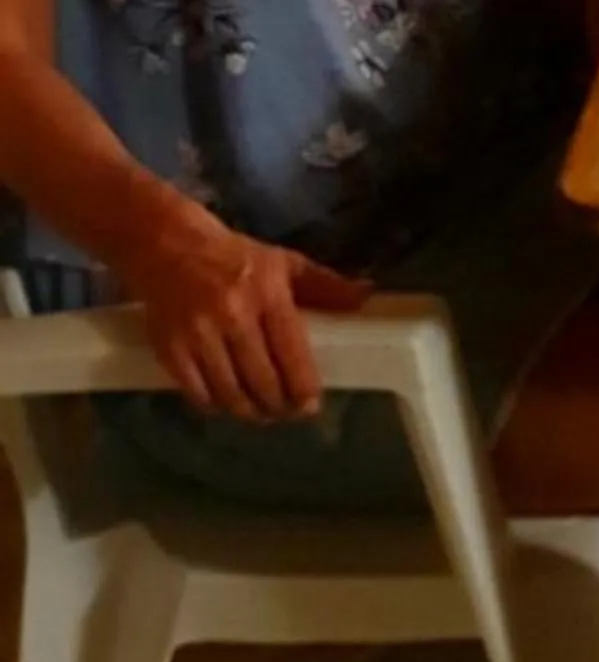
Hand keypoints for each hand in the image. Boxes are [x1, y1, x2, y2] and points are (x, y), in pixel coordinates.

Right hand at [129, 210, 367, 421]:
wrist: (170, 248)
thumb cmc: (236, 257)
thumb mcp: (284, 263)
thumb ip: (325, 285)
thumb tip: (365, 297)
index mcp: (267, 294)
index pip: (290, 352)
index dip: (302, 387)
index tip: (311, 405)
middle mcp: (233, 316)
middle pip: (261, 380)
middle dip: (278, 406)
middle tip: (287, 414)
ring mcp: (199, 335)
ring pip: (230, 393)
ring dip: (249, 412)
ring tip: (261, 414)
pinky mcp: (171, 349)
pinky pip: (197, 394)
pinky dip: (215, 406)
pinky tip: (227, 404)